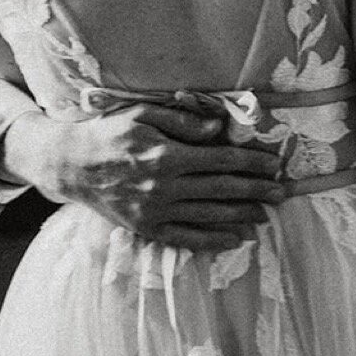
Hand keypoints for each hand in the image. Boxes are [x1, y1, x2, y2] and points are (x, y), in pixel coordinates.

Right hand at [37, 104, 286, 252]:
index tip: (275, 164)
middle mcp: (164, 187)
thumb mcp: (142, 114)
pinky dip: (215, 240)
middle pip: (222, 190)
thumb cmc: (109, 133)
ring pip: (209, 217)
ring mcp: (155, 212)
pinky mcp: (147, 230)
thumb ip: (182, 121)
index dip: (251, 162)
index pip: (221, 159)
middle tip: (284, 193)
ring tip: (267, 216)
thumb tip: (219, 128)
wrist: (71, 165)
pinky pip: (188, 239)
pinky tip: (236, 238)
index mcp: (166, 155)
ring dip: (243, 216)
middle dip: (257, 192)